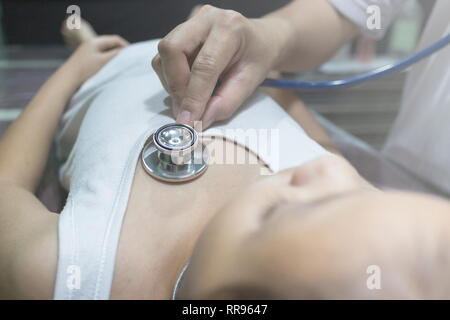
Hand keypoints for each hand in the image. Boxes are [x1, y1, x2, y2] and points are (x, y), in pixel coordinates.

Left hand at [65, 35, 128, 83]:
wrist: (67, 80)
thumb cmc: (85, 70)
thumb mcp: (103, 61)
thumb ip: (115, 55)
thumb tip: (125, 52)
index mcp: (95, 41)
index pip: (115, 39)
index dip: (126, 45)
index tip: (133, 54)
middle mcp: (91, 45)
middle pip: (110, 45)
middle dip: (120, 51)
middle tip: (128, 60)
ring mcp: (88, 53)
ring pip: (106, 52)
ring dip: (114, 58)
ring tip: (121, 66)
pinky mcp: (87, 61)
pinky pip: (101, 59)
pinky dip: (108, 62)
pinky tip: (110, 69)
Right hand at [152, 5, 288, 127]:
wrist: (259, 40)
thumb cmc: (257, 57)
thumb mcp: (251, 82)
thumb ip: (226, 102)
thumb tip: (200, 120)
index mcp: (229, 28)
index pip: (204, 65)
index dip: (193, 97)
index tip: (188, 121)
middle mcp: (206, 18)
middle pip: (172, 50)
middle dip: (176, 85)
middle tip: (186, 110)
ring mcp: (190, 22)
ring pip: (164, 56)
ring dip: (173, 84)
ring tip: (192, 96)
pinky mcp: (180, 31)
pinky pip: (164, 58)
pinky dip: (172, 79)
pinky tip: (190, 85)